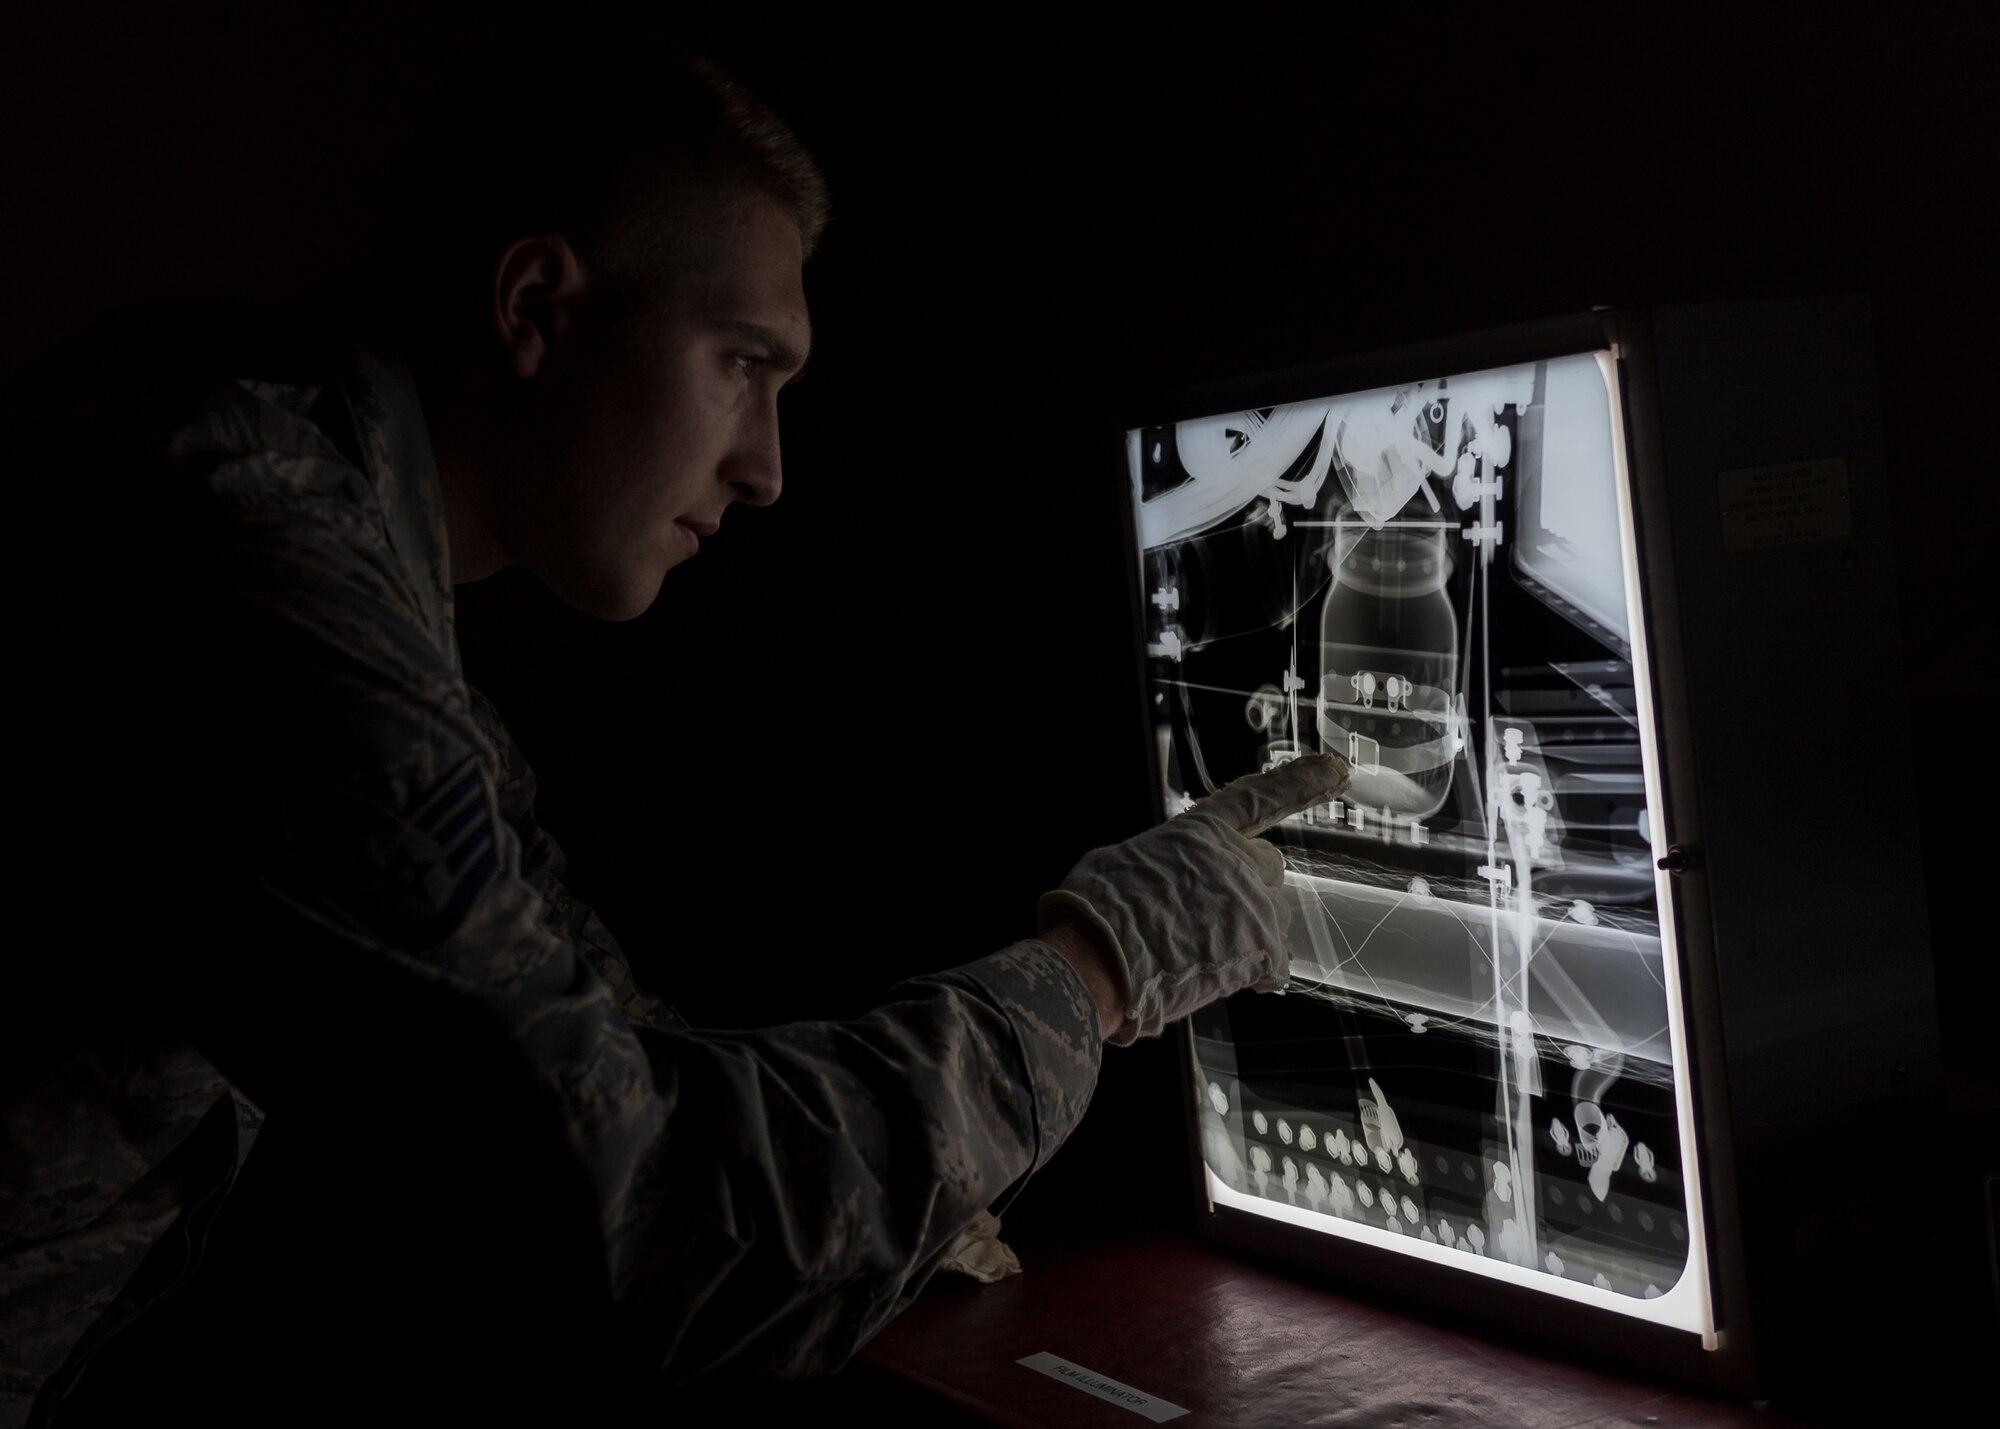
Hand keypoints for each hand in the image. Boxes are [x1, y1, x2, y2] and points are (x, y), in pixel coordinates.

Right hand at [1038, 753, 1348, 1045]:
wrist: (1100, 960)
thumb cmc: (1097, 913)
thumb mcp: (1122, 861)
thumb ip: (1162, 861)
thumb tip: (1163, 877)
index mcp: (1202, 832)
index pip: (1261, 798)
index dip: (1303, 782)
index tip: (1336, 771)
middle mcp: (1237, 860)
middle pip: (1270, 870)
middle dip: (1249, 892)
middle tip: (1209, 920)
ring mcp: (1255, 905)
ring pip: (1275, 918)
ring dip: (1249, 935)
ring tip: (1203, 955)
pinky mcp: (1263, 950)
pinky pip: (1277, 964)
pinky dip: (1257, 975)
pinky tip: (1225, 979)